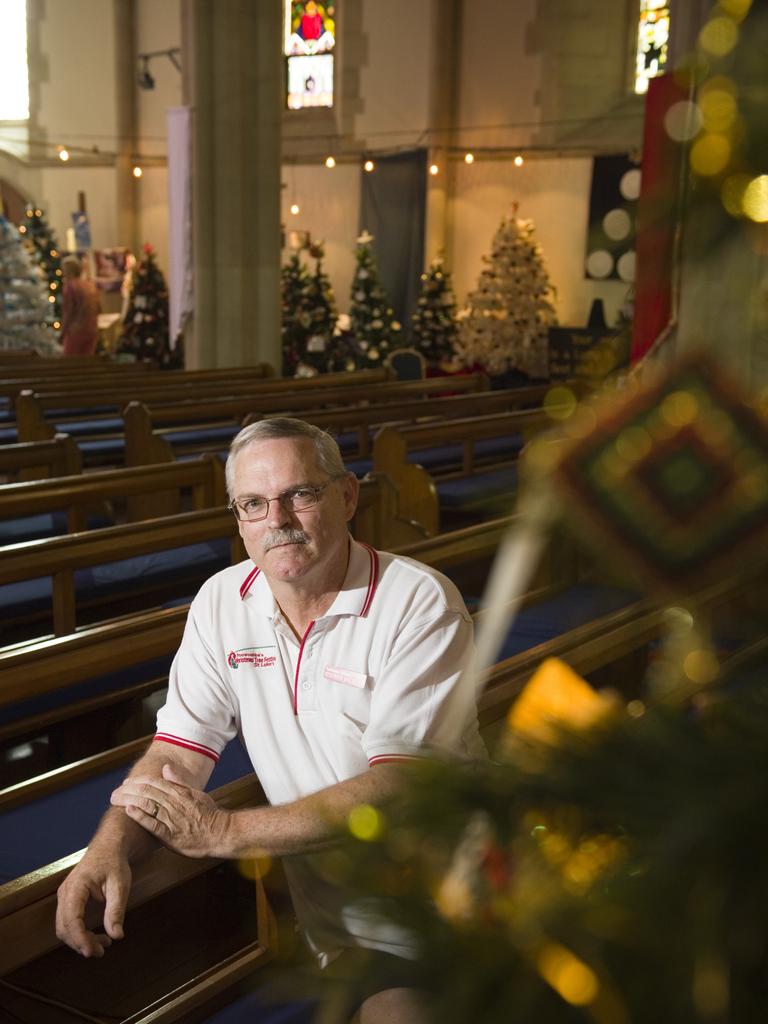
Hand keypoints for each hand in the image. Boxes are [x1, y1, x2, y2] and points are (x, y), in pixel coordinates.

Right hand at [56, 850, 130, 957]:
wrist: (109, 847)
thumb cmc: (114, 863)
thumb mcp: (120, 884)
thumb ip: (116, 910)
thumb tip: (117, 935)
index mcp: (76, 886)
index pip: (71, 918)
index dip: (79, 938)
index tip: (91, 952)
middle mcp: (65, 893)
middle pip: (64, 927)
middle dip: (80, 943)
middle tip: (101, 951)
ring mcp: (65, 897)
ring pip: (65, 928)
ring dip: (80, 940)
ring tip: (103, 945)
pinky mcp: (69, 901)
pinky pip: (69, 923)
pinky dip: (80, 934)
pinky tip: (98, 937)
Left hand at [110, 763, 230, 858]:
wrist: (220, 833)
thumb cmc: (209, 814)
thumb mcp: (196, 793)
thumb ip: (180, 781)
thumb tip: (166, 768)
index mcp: (179, 793)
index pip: (154, 782)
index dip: (138, 781)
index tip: (126, 783)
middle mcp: (174, 803)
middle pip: (147, 792)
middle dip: (128, 790)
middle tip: (115, 792)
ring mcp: (171, 819)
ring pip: (147, 804)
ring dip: (129, 800)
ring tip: (116, 799)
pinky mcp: (170, 835)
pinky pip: (153, 824)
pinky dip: (140, 816)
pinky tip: (129, 811)